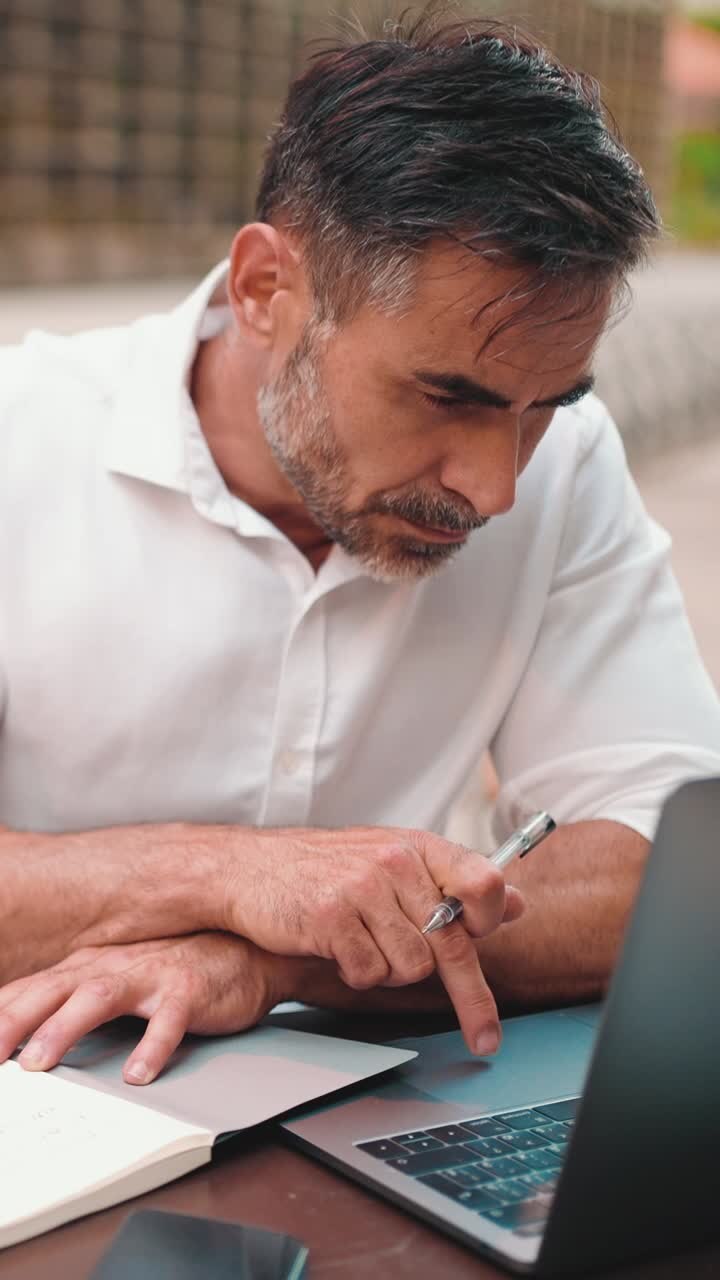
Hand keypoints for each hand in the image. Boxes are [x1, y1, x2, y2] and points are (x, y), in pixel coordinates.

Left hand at [0, 932, 290, 1084]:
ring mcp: (151, 975)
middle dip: (15, 1022)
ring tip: (42, 1061)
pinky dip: (151, 1047)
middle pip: (53, 991)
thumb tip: (23, 1041)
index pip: (31, 990)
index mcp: (89, 967)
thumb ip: (72, 1004)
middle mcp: (113, 967)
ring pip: (99, 998)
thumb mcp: (115, 982)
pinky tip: (138, 1073)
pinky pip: (168, 1020)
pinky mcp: (188, 990)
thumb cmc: (174, 970)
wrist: (245, 952)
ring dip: (65, 1028)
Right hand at [223, 825, 524, 1054]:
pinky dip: (355, 973)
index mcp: (417, 846)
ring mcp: (364, 888)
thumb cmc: (324, 868)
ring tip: (361, 946)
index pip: (481, 882)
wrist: (249, 868)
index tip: (485, 942)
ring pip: (410, 967)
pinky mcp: (332, 916)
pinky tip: (335, 948)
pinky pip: (369, 974)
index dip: (487, 918)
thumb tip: (514, 902)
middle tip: (485, 1038)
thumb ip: (452, 882)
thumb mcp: (392, 860)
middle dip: (471, 999)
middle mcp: (396, 862)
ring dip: (388, 970)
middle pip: (450, 942)